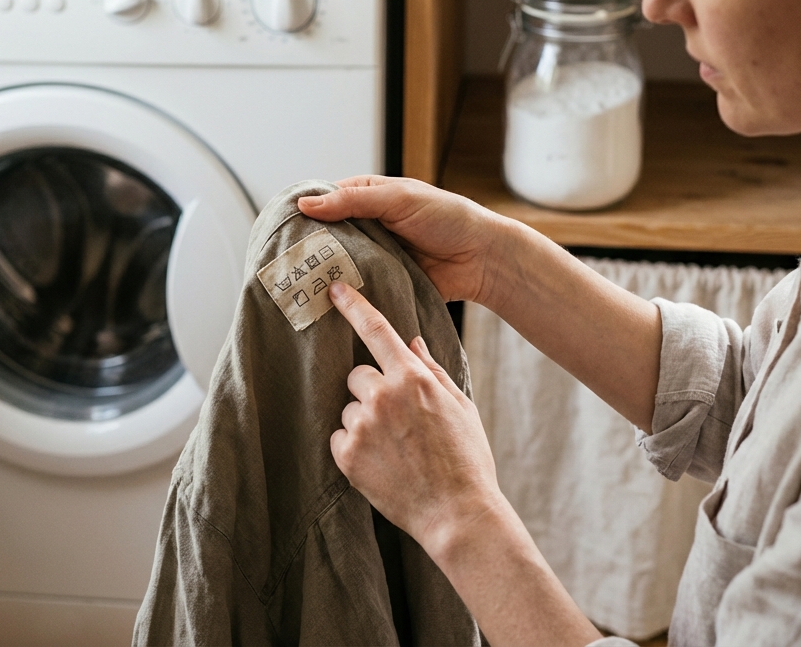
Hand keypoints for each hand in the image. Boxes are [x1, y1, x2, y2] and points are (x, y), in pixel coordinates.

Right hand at [298, 176, 496, 302]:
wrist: (481, 258)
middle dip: (309, 247)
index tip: (279, 227)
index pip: (325, 201)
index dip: (304, 213)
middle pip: (327, 236)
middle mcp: (367, 226)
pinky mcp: (383, 282)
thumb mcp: (398, 199)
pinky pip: (358, 287)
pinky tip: (324, 300)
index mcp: (368, 197)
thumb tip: (306, 203)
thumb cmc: (447, 218)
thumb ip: (353, 200)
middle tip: (283, 261)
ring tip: (296, 284)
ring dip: (325, 272)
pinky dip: (344, 293)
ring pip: (339, 263)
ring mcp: (374, 255)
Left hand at [327, 281, 504, 551]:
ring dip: (364, 421)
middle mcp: (383, 395)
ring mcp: (362, 426)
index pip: (376, 330)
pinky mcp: (346, 455)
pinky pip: (340, 437)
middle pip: (357, 374)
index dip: (353, 305)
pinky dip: (355, 448)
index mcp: (413, 378)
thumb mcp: (461, 406)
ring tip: (395, 448)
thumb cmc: (466, 459)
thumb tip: (411, 340)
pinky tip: (382, 464)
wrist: (456, 513)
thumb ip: (432, 369)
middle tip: (398, 420)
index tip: (334, 287)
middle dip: (372, 390)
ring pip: (349, 407)